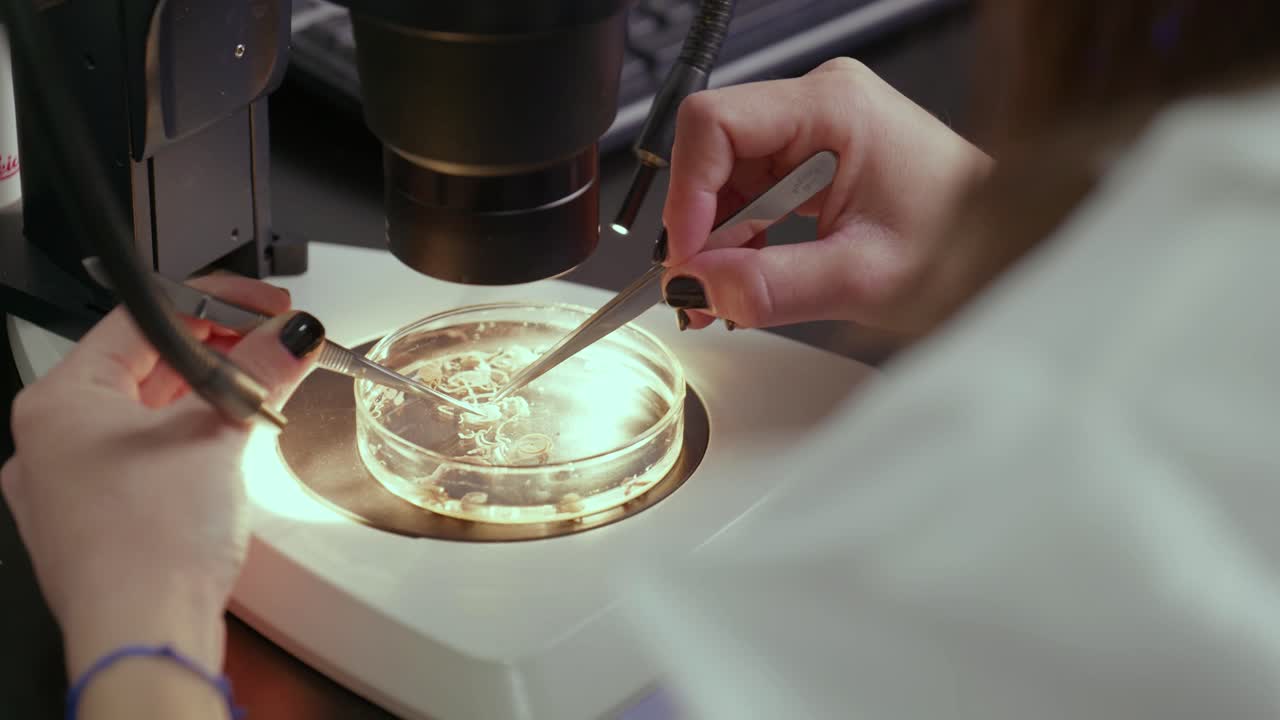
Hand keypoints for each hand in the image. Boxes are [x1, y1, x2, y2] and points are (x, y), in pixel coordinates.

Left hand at [1, 275, 322, 701]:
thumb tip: (290, 336)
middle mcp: (49, 441)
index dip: (214, 305)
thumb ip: (259, 373)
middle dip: (216, 355)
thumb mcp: (216, 435)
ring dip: (205, 399)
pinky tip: (223, 447)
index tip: (261, 307)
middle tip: (272, 347)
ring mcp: (67, 485)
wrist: (142, 636)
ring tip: (258, 396)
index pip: (143, 320)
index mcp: (58, 401)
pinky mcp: (94, 521)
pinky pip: (143, 459)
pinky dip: (186, 443)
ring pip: (144, 415)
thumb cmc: (149, 545)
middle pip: (144, 367)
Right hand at [659, 57, 992, 331]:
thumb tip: (697, 287)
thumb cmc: (966, 246)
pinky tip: (752, 276)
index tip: (687, 259)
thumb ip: (771, 285)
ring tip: (731, 294)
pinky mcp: (813, 156)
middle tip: (703, 291)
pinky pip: (750, 191)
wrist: (1009, 249)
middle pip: (713, 151)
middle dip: (701, 227)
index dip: (688, 194)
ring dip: (719, 241)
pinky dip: (741, 240)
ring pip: (725, 177)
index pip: (713, 123)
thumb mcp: (862, 278)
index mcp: (834, 106)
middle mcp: (820, 103)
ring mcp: (815, 127)